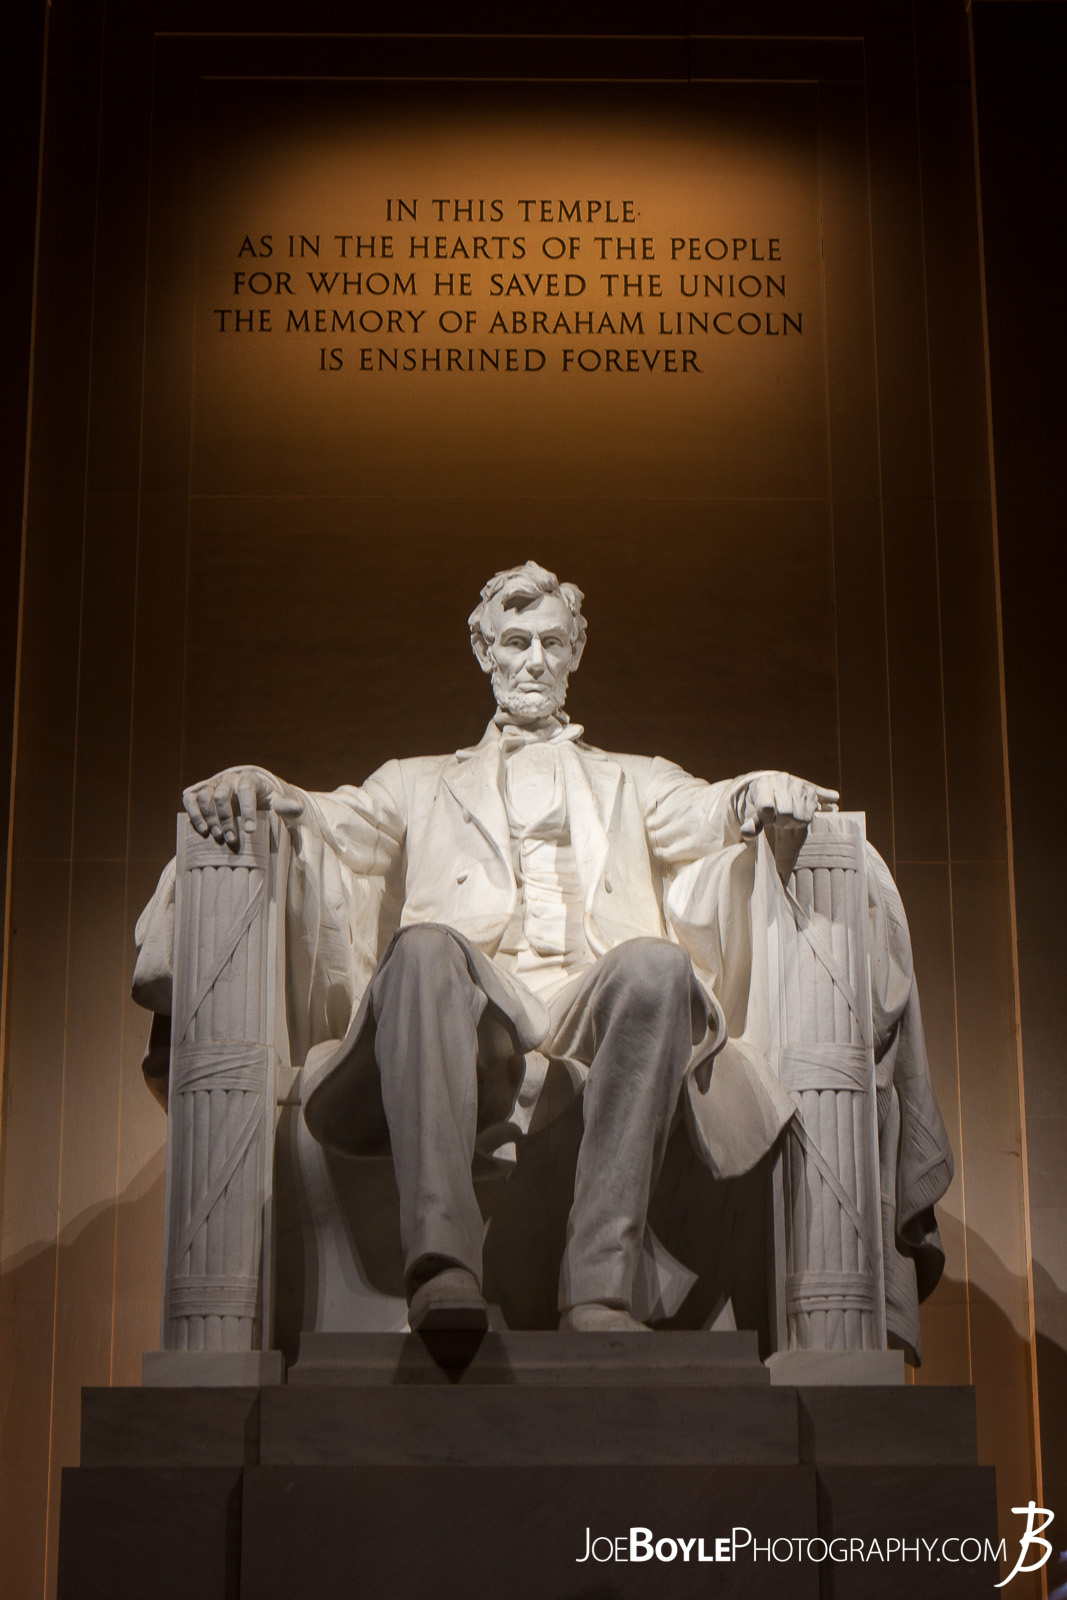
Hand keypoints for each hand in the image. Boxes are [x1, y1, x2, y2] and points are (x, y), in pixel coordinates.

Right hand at [181, 766, 301, 846]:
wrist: (244, 792)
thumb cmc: (262, 799)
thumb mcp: (275, 802)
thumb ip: (284, 806)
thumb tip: (298, 809)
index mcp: (248, 779)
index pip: (246, 791)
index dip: (247, 810)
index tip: (250, 831)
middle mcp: (228, 779)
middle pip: (221, 795)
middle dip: (226, 819)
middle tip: (232, 839)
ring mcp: (211, 784)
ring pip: (205, 797)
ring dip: (210, 818)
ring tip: (218, 836)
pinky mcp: (198, 791)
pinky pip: (190, 799)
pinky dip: (193, 813)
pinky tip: (202, 829)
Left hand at [739, 773, 838, 839]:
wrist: (770, 787)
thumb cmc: (758, 804)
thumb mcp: (751, 814)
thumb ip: (750, 825)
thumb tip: (746, 832)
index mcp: (763, 785)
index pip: (767, 808)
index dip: (768, 819)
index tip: (767, 819)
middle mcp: (781, 780)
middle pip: (787, 814)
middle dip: (782, 822)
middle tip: (778, 820)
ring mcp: (797, 784)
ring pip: (801, 816)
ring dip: (794, 822)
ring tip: (787, 817)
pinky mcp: (810, 790)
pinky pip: (812, 813)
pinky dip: (806, 817)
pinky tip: (803, 813)